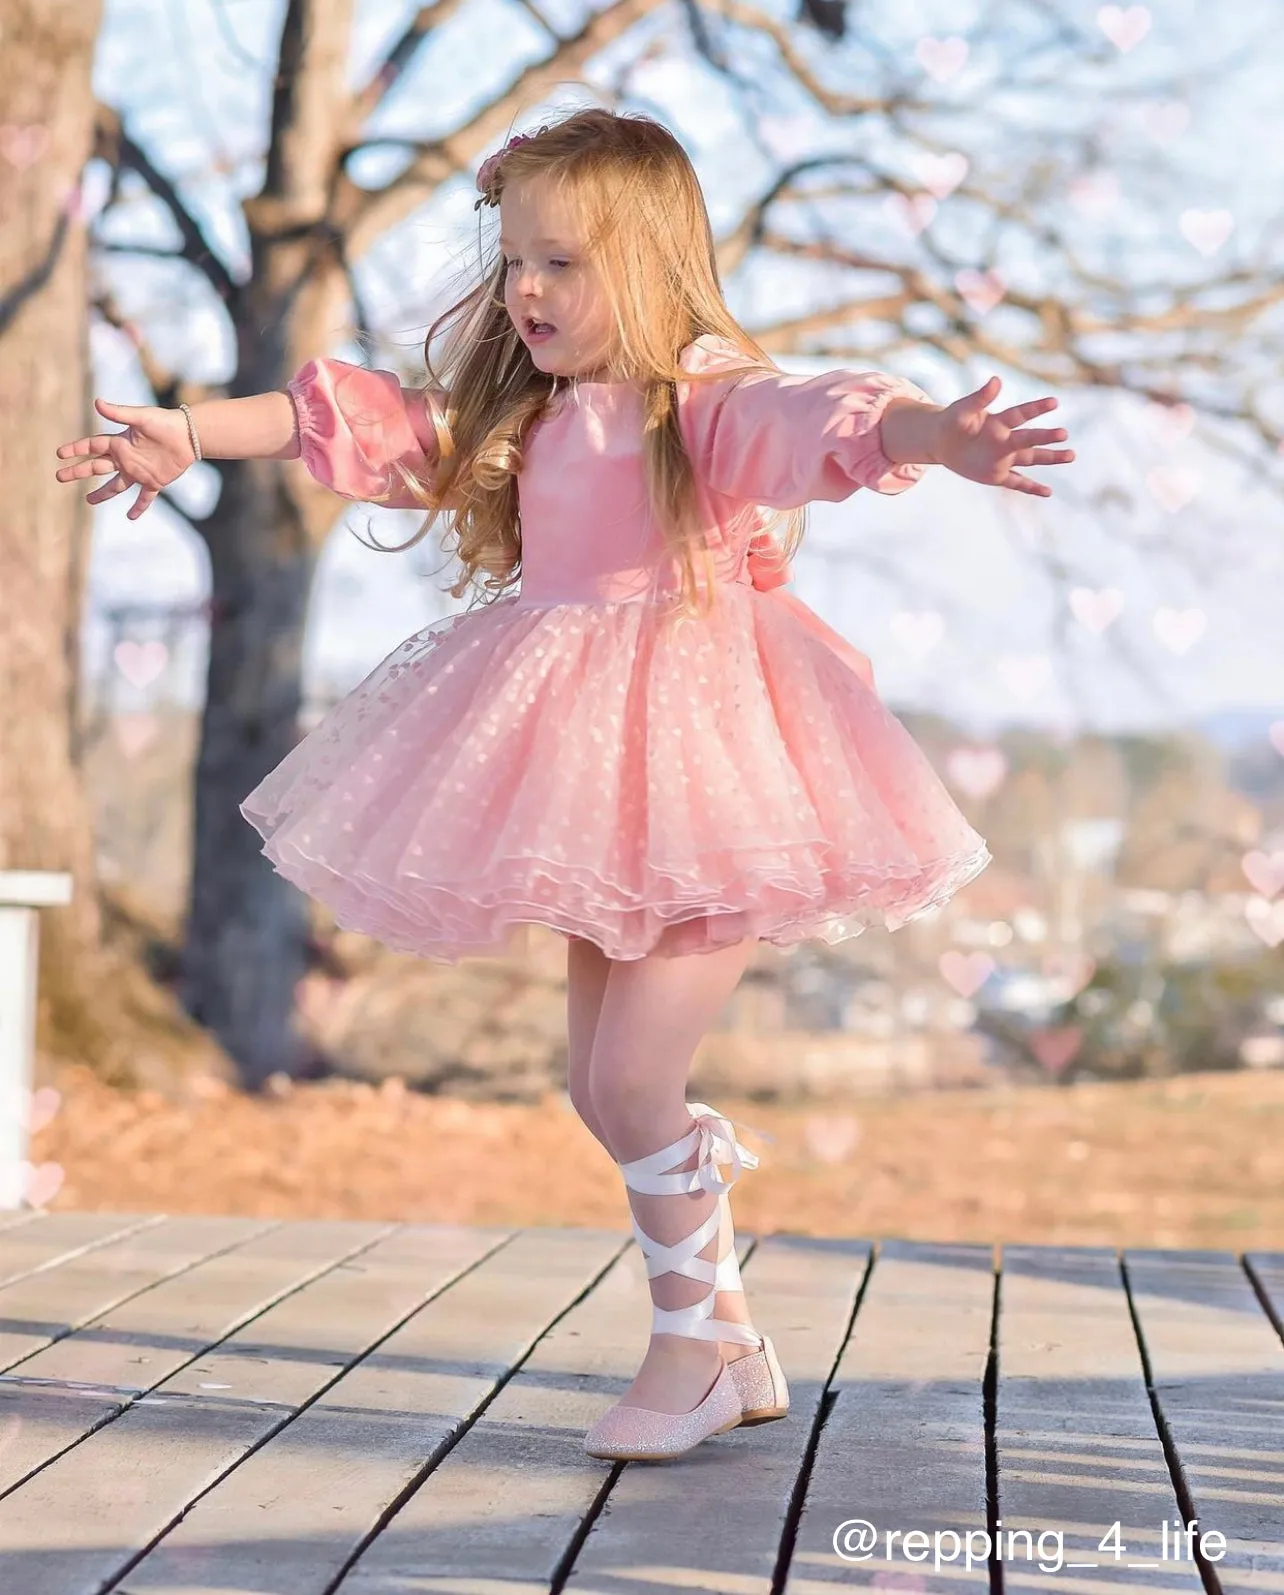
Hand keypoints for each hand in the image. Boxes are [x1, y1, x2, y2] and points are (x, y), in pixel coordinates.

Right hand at [54, 399, 196, 519]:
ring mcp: (138, 471)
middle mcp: (125, 458)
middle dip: (78, 472)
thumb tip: (96, 402)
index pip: (92, 446)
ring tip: (88, 501)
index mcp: (119, 442)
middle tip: (60, 477)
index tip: (59, 454)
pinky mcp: (154, 481)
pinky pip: (144, 498)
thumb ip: (119, 414)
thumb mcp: (140, 417)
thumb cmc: (165, 422)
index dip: (76, 449)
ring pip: (116, 485)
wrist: (189, 435)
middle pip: (97, 467)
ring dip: (102, 493)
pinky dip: (138, 507)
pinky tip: (131, 516)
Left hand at [932, 376, 1073, 496]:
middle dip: (1045, 437)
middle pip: (1029, 439)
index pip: (1020, 415)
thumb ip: (979, 397)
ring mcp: (1003, 459)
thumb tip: (996, 379)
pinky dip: (1031, 488)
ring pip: (1031, 459)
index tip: (1054, 402)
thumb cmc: (952, 421)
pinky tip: (1048, 492)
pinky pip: (1017, 483)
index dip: (1036, 408)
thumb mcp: (962, 410)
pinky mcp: (997, 475)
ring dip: (1050, 458)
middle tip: (1064, 434)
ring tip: (1071, 455)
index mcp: (998, 423)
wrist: (942, 442)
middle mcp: (1006, 440)